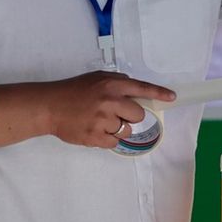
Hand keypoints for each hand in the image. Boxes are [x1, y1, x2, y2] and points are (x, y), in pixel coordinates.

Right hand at [41, 71, 175, 148]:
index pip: (142, 89)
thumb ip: (117, 82)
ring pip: (126, 130)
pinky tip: (93, 130)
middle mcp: (110, 101)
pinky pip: (114, 142)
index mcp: (111, 85)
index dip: (159, 94)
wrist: (49, 106)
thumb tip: (136, 91)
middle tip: (113, 113)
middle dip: (130, 116)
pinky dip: (106, 138)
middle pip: (138, 115)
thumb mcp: (95, 78)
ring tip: (98, 121)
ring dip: (116, 128)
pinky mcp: (96, 136)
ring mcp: (103, 120)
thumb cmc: (73, 91)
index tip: (172, 98)